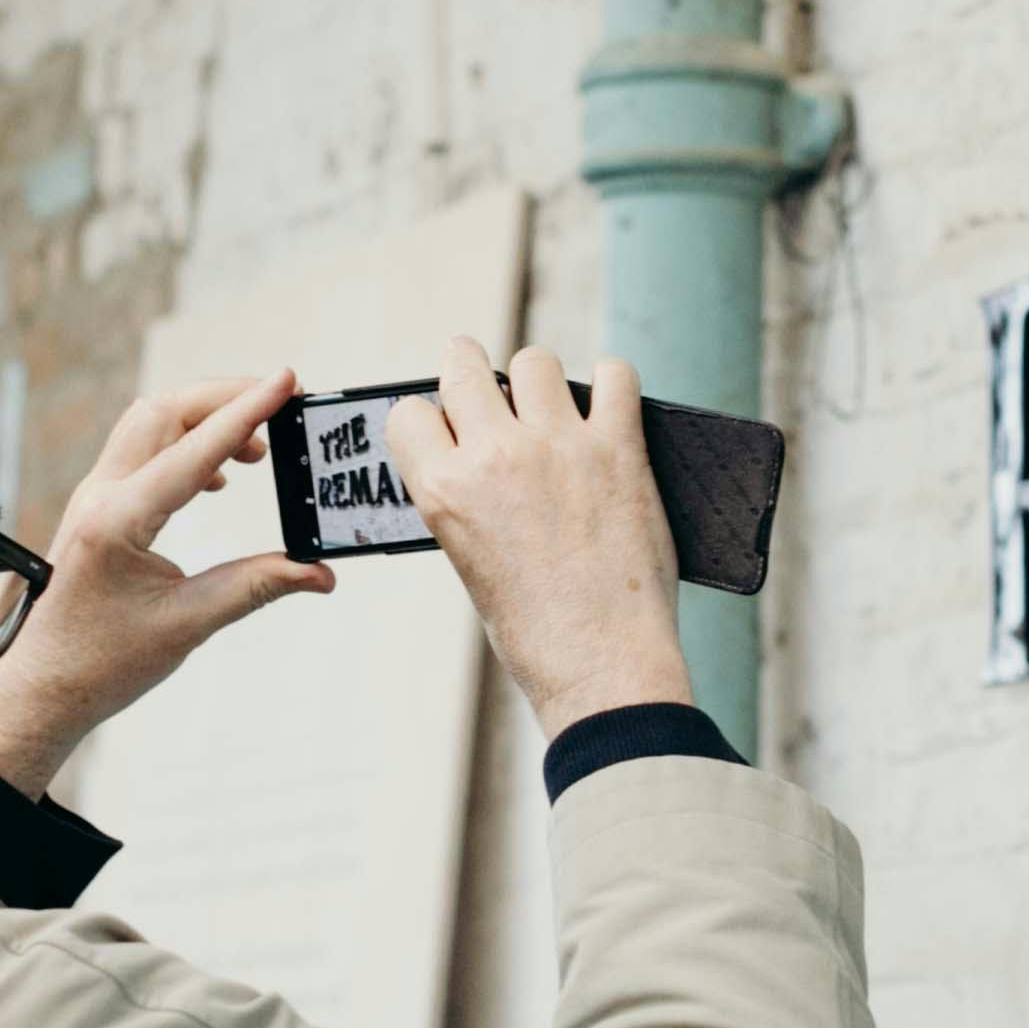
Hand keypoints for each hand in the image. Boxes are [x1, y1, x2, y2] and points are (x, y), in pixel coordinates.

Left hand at [0, 371, 334, 792]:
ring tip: (258, 447)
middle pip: (166, 411)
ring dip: (205, 417)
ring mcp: (94, 496)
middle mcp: (101, 496)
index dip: (248, 412)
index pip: (195, 451)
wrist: (43, 688)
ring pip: (150, 421)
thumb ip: (256, 587)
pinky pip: (142, 448)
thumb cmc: (102, 664)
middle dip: (227, 397)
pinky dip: (186, 441)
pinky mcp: (98, 505)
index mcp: (119, 522)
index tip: (288, 381)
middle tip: (283, 403)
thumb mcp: (188, 626)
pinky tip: (218, 476)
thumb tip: (320, 573)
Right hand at [383, 340, 695, 734]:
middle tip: (495, 396)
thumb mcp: (469, 561)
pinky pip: (613, 376)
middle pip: (465, 363)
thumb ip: (465, 500)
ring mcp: (557, 447)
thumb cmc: (535, 631)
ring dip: (542, 382)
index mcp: (443, 490)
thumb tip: (479, 453)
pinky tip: (608, 409)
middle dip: (473, 373)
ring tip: (555, 413)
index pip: (410, 412)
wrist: (603, 666)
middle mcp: (493, 457)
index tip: (451, 426)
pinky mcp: (618, 448)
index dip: (431, 417)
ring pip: (535, 361)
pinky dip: (611, 385)